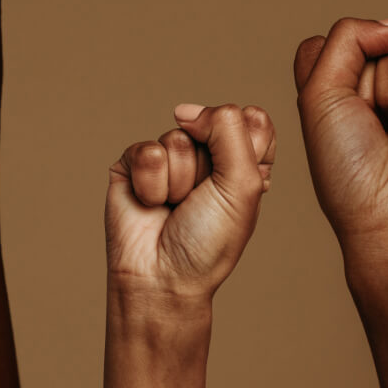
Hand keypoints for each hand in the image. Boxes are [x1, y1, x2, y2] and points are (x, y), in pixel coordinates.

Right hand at [105, 104, 274, 302]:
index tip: (236, 182)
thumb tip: (185, 110)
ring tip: (174, 207)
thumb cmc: (208, 241)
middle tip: (200, 200)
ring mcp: (170, 156)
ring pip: (176, 138)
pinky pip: (146, 151)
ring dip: (178, 181)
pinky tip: (151, 204)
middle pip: (211, 123)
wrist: (161, 276)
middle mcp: (208, 154)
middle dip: (207, 167)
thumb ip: (229, 129)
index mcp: (244, 159)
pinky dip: (151, 184)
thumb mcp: (242, 185)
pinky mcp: (135, 163)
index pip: (251, 118)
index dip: (244, 145)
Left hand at [293, 18, 387, 272]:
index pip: (332, 42)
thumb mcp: (318, 94)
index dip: (330, 68)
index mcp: (339, 94)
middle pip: (366, 40)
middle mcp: (378, 91)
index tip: (334, 112)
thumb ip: (347, 37)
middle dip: (361, 81)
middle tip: (369, 125)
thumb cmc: (349, 169)